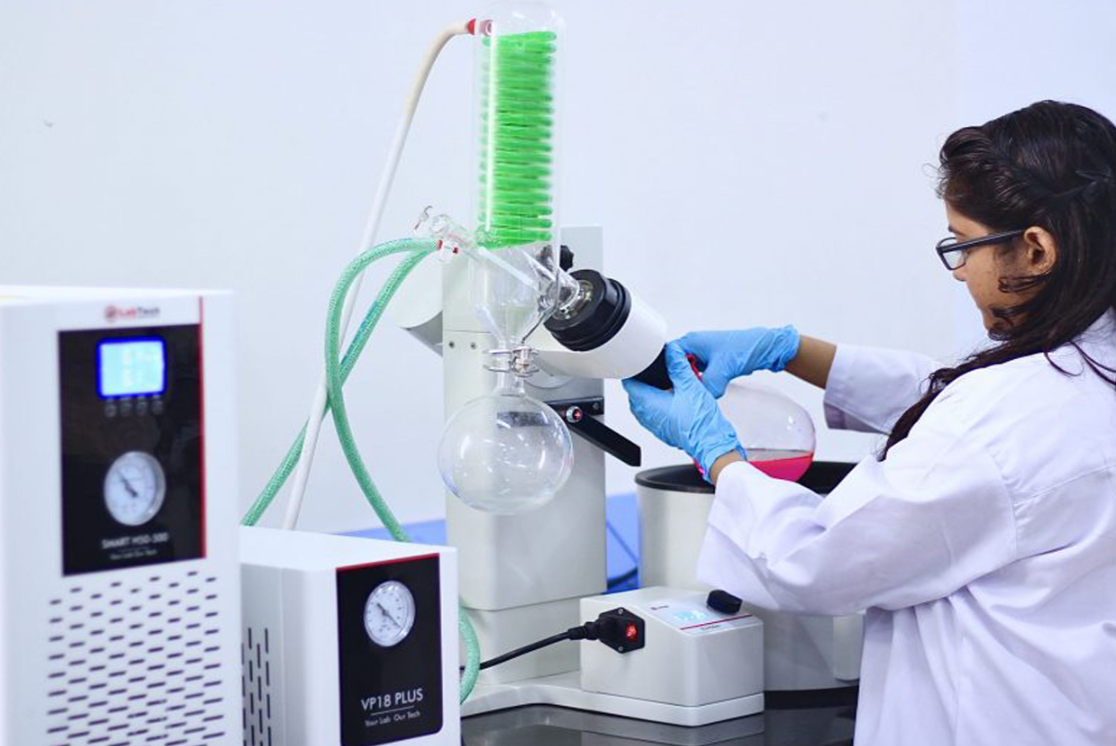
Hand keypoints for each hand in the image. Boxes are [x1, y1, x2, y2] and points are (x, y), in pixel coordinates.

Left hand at [622, 342, 742, 479]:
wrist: (712, 444)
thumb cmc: (701, 423)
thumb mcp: (691, 386)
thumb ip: (678, 366)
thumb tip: (672, 353)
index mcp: (648, 403)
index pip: (629, 383)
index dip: (633, 370)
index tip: (639, 363)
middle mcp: (647, 416)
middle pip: (635, 393)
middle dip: (643, 381)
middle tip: (655, 371)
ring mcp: (653, 425)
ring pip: (644, 404)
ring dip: (651, 393)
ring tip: (666, 384)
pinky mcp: (662, 430)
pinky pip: (653, 414)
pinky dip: (658, 404)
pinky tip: (672, 399)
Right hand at [677, 326, 800, 397]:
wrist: (763, 349)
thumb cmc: (744, 348)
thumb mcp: (722, 370)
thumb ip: (708, 386)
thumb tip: (701, 398)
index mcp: (691, 341)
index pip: (667, 356)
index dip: (666, 371)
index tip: (670, 384)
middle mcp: (694, 346)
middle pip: (677, 366)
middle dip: (681, 378)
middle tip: (684, 389)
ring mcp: (702, 354)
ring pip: (689, 372)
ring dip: (694, 381)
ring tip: (698, 389)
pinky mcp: (710, 362)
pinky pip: (699, 374)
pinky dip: (702, 382)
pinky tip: (708, 387)